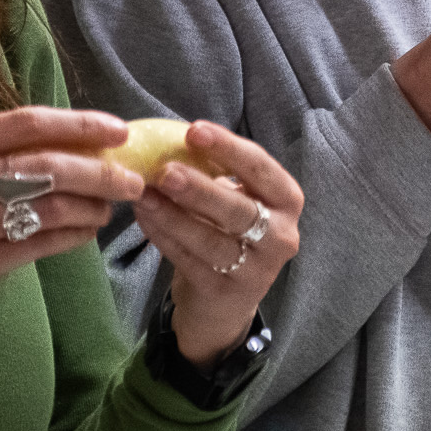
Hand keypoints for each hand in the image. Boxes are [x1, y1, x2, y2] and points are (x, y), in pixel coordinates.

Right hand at [0, 107, 146, 402]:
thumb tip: (57, 148)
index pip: (23, 122)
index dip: (78, 123)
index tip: (118, 128)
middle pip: (45, 163)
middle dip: (100, 169)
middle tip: (134, 178)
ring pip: (48, 206)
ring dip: (91, 207)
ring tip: (111, 208)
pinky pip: (36, 245)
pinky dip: (70, 237)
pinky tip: (86, 234)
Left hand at [130, 121, 302, 369]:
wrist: (226, 300)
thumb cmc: (228, 232)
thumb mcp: (234, 199)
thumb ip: (214, 173)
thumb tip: (169, 142)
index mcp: (287, 200)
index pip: (261, 168)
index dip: (228, 147)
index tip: (194, 130)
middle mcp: (282, 236)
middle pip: (239, 210)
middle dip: (200, 188)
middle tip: (164, 172)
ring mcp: (256, 269)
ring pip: (211, 240)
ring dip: (173, 216)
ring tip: (143, 195)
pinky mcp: (225, 292)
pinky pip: (190, 261)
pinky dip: (163, 237)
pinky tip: (144, 218)